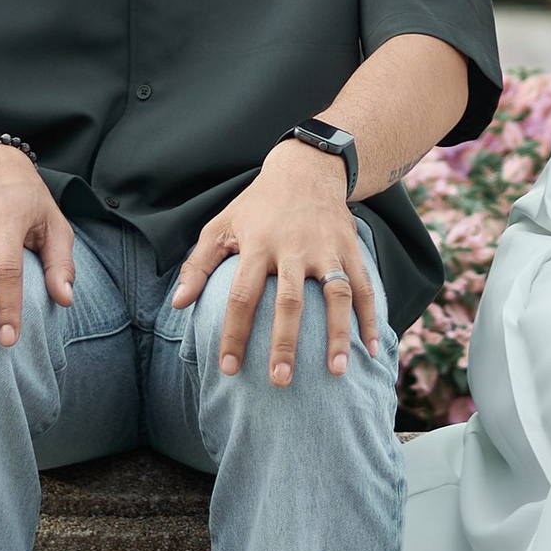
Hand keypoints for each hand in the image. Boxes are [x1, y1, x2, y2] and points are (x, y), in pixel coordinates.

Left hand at [174, 140, 378, 384]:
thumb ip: (199, 265)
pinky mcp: (351, 249)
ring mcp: (326, 249)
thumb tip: (178, 304)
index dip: (235, 333)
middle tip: (280, 381)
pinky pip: (364, 286)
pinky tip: (373, 349)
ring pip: (336, 295)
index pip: (242, 295)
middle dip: (285, 343)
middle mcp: (294, 248)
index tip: (229, 368)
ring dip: (338, 334)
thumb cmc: (257, 205)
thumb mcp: (221, 225)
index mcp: (258, 245)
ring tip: (338, 371)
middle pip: (290, 301)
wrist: (307, 169)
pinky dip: (371, 317)